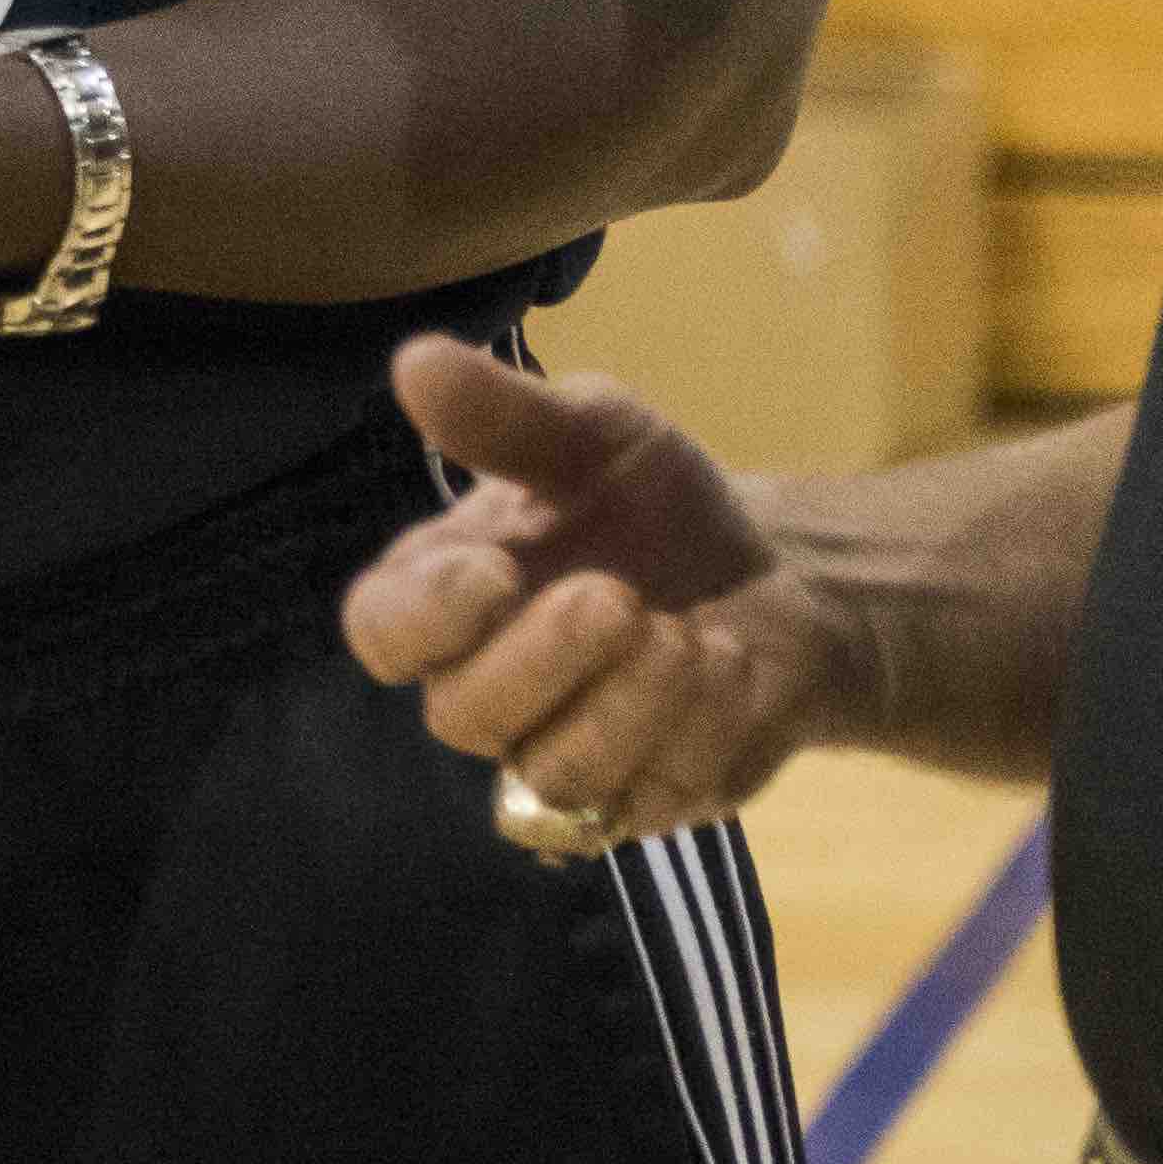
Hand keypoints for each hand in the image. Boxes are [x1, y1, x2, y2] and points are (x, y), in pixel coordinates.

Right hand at [341, 337, 862, 844]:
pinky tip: (731, 666)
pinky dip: (696, 730)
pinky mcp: (642, 801)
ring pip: (554, 771)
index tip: (494, 568)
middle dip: (542, 660)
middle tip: (618, 598)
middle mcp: (486, 688)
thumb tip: (415, 361)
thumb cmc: (653, 500)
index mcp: (445, 596)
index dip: (427, 616)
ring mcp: (562, 756)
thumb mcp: (594, 433)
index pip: (384, 633)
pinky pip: (647, 798)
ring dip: (625, 704)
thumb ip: (505, 415)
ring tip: (689, 637)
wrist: (779, 575)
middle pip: (462, 716)